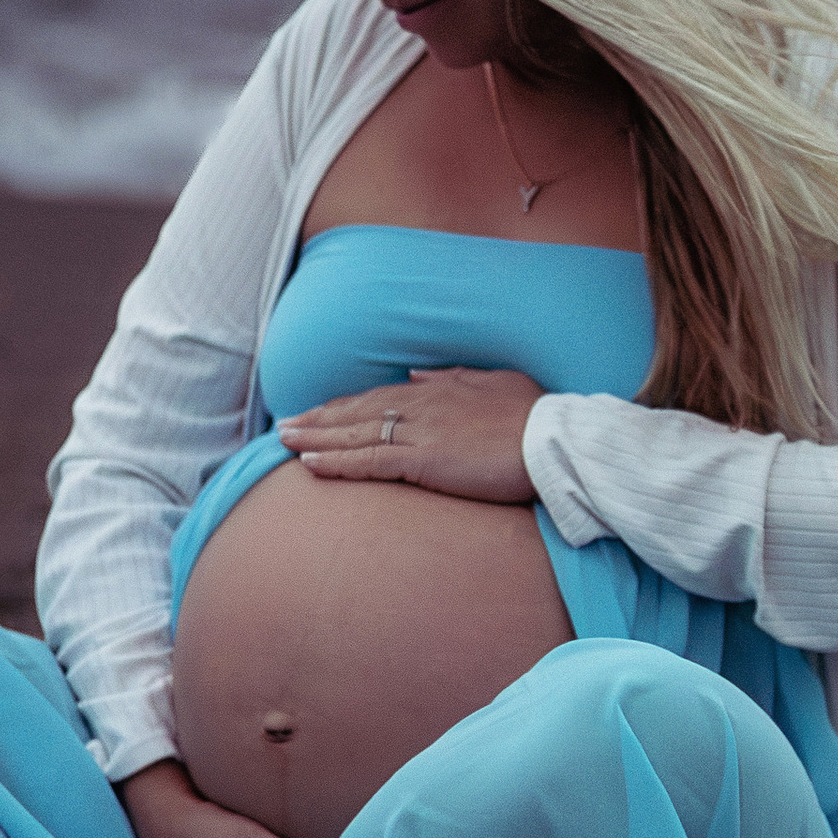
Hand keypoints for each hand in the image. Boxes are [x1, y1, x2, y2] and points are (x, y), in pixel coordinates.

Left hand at [277, 363, 541, 504]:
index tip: (318, 412)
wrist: (554, 442)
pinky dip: (337, 461)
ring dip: (316, 438)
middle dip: (319, 419)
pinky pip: (369, 461)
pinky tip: (311, 464)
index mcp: (439, 388)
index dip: (345, 405)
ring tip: (284, 442)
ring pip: (355, 434)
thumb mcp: (495, 382)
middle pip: (358, 411)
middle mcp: (422, 404)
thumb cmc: (534, 416)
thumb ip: (453, 377)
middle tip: (284, 426)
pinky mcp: (423, 460)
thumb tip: (417, 373)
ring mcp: (420, 432)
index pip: (380, 396)